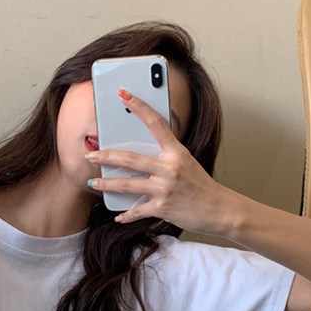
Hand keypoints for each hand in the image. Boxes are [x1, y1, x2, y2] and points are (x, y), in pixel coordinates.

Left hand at [85, 89, 236, 234]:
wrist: (220, 210)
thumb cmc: (202, 186)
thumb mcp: (187, 163)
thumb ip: (166, 157)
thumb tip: (140, 155)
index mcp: (176, 152)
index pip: (156, 123)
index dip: (139, 106)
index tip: (124, 94)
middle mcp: (169, 168)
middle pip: (130, 158)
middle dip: (106, 156)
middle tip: (90, 154)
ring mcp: (165, 188)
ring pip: (127, 184)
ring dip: (106, 185)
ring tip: (93, 184)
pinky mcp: (162, 207)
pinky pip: (137, 210)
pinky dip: (126, 215)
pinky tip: (118, 216)